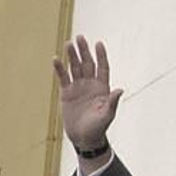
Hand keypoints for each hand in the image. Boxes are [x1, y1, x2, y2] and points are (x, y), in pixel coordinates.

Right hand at [52, 36, 123, 150]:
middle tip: (80, 37)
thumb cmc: (98, 128)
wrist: (84, 138)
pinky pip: (63, 78)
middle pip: (87, 63)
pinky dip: (59, 69)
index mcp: (102, 88)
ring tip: (68, 44)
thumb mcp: (107, 116)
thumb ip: (112, 102)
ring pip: (74, 68)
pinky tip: (56, 59)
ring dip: (72, 56)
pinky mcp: (67, 93)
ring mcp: (78, 87)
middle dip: (84, 51)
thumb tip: (120, 90)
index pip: (102, 67)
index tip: (98, 43)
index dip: (101, 56)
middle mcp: (90, 84)